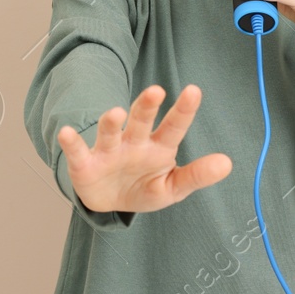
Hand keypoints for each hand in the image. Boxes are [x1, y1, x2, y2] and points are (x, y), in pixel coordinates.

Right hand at [57, 84, 231, 215]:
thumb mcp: (173, 187)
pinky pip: (78, 151)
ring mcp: (109, 151)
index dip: (184, 110)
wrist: (111, 203)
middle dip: (147, 106)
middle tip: (157, 91)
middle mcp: (133, 143)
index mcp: (159, 147)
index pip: (174, 126)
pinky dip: (71, 142)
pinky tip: (67, 133)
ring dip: (111, 122)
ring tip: (115, 113)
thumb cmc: (145, 187)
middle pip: (141, 120)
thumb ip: (197, 175)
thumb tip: (227, 163)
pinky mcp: (85, 165)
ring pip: (110, 132)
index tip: (194, 91)